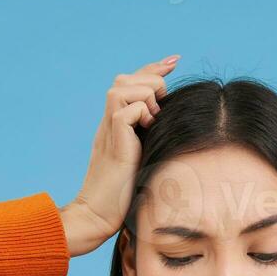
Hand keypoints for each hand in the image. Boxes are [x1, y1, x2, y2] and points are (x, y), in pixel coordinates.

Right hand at [59, 55, 179, 256]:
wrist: (100, 215)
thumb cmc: (125, 197)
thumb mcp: (145, 160)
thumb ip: (152, 139)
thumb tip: (176, 125)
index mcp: (117, 124)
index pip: (133, 83)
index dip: (154, 68)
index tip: (176, 60)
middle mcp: (109, 122)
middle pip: (124, 78)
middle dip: (150, 82)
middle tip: (160, 111)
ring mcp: (107, 130)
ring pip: (124, 87)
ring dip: (146, 97)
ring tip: (153, 121)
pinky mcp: (111, 140)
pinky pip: (127, 109)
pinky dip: (142, 114)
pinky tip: (147, 130)